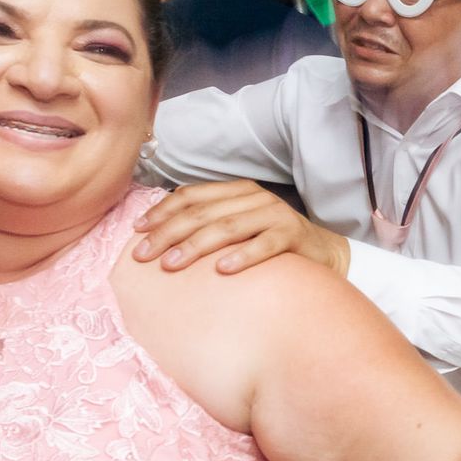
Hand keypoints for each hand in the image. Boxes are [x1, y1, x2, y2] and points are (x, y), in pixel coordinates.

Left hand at [134, 180, 350, 275]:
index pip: (192, 195)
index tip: (137, 231)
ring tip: (171, 265)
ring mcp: (275, 214)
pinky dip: (242, 256)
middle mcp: (254, 197)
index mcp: (236, 191)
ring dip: (195, 246)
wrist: (324, 253)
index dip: (162, 211)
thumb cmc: (271, 244)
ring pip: (227, 227)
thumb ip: (209, 226)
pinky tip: (222, 270)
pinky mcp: (293, 235)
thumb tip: (159, 238)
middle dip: (168, 233)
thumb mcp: (239, 228)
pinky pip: (264, 245)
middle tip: (144, 255)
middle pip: (203, 212)